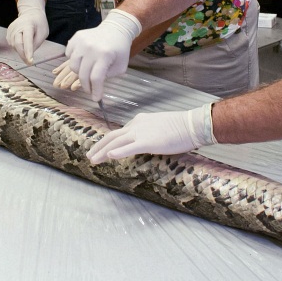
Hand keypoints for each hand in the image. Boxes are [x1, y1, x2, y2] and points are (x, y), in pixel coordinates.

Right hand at [6, 0, 48, 63]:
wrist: (30, 13)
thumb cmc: (39, 23)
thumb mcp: (43, 33)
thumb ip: (36, 43)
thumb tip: (28, 55)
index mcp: (28, 25)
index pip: (27, 40)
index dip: (28, 52)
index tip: (30, 61)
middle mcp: (17, 27)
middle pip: (18, 44)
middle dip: (23, 55)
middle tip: (29, 63)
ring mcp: (11, 30)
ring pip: (14, 46)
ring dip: (21, 52)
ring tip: (28, 51)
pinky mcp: (8, 33)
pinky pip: (12, 44)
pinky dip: (17, 48)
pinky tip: (23, 45)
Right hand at [52, 8, 140, 101]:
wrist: (116, 28)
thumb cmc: (120, 49)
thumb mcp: (120, 66)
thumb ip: (108, 77)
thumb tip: (95, 86)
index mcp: (105, 55)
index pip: (96, 78)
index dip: (95, 91)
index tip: (96, 99)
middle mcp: (91, 48)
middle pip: (83, 74)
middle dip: (87, 86)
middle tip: (90, 90)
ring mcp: (81, 42)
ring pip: (73, 66)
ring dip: (79, 73)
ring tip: (87, 72)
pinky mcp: (76, 37)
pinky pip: (69, 55)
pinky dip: (74, 60)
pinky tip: (83, 59)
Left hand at [87, 104, 216, 164]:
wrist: (192, 124)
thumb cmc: (181, 127)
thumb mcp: (161, 127)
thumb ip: (150, 133)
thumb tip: (147, 141)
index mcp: (140, 121)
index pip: (120, 132)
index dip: (108, 141)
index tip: (102, 148)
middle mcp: (136, 125)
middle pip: (112, 136)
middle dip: (99, 146)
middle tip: (90, 155)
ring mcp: (141, 133)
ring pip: (115, 142)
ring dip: (102, 151)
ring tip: (92, 159)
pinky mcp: (148, 142)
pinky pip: (128, 148)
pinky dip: (117, 152)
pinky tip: (108, 157)